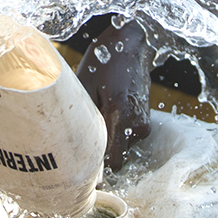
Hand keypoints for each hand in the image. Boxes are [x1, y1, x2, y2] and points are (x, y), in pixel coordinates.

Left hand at [77, 22, 151, 170]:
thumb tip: (72, 144)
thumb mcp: (85, 84)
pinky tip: (105, 113)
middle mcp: (137, 123)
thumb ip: (84, 117)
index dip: (98, 169)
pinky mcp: (145, 119)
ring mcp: (144, 122)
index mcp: (121, 114)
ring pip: (121, 147)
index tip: (82, 173)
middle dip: (100, 153)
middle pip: (115, 157)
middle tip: (82, 140)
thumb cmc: (104, 61)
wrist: (133, 44)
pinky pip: (126, 137)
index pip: (113, 160)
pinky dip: (115, 132)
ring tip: (96, 118)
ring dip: (108, 139)